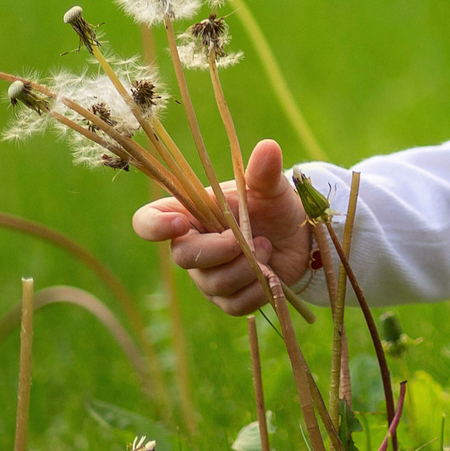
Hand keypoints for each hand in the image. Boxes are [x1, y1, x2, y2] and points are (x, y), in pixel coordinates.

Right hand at [130, 137, 311, 315]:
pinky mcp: (227, 298)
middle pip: (182, 257)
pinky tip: (271, 274)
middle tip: (250, 240)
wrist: (301, 239)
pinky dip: (257, 290)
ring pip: (213, 283)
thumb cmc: (276, 207)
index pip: (148, 221)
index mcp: (190, 212)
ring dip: (247, 268)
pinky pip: (233, 304)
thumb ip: (264, 172)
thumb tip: (269, 146)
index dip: (154, 226)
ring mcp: (207, 275)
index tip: (180, 223)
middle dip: (219, 250)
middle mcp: (191, 245)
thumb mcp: (272, 187)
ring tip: (267, 248)